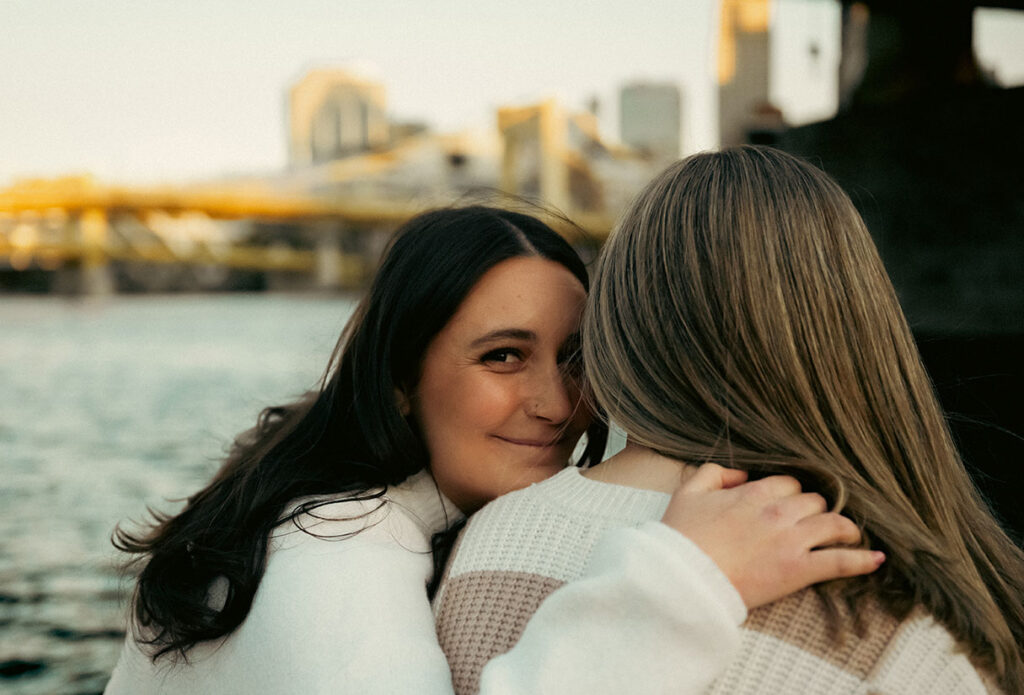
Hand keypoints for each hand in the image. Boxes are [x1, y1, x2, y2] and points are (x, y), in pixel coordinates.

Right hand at [660, 463, 883, 609]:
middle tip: (811, 522)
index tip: (787, 504)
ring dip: (843, 528)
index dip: (789, 493)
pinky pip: (840, 561)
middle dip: (814, 509)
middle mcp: (778, 512)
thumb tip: (740, 473)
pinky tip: (876, 559)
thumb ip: (714, 473)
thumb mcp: (688, 493)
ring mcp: (791, 540)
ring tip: (848, 534)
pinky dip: (862, 560)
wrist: (684, 578)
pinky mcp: (799, 570)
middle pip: (814, 501)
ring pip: (833, 523)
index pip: (788, 483)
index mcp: (753, 493)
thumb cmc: (682, 538)